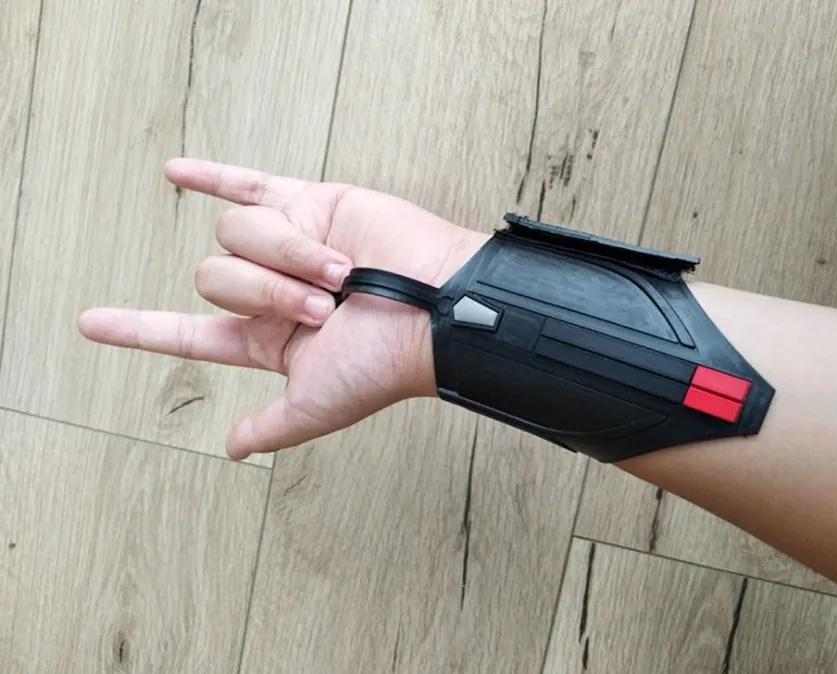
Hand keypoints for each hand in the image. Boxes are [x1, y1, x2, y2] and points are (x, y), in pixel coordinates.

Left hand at [78, 158, 488, 460]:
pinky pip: (247, 185)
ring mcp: (287, 245)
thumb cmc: (383, 363)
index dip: (139, 329)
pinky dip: (212, 177)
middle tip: (323, 306)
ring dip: (290, 256)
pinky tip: (174, 174)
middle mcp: (271, 291)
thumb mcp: (317, 405)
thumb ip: (272, 425)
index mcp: (266, 339)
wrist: (434, 308)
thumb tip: (234, 449)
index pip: (188, 333)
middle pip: (215, 277)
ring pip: (237, 234)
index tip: (92, 323)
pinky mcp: (309, 203)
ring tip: (339, 271)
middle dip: (267, 292)